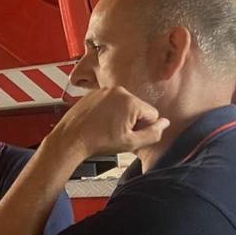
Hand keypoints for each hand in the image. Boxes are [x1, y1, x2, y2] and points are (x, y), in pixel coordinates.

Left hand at [51, 86, 169, 157]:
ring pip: (123, 105)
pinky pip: (109, 102)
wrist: (70, 139)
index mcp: (130, 101)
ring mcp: (104, 90)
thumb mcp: (131, 143)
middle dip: (132, 121)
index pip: (152, 114)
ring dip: (120, 116)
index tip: (130, 135)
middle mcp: (118, 91)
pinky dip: (107, 111)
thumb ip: (153, 133)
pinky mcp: (93, 93)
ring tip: (106, 128)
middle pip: (138, 108)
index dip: (144, 128)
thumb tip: (165, 123)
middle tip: (117, 133)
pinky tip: (98, 123)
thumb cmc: (97, 142)